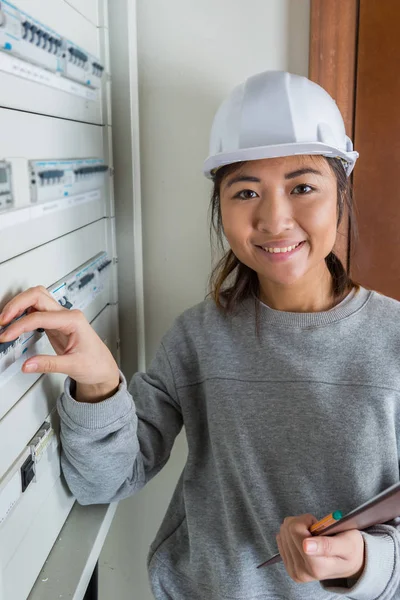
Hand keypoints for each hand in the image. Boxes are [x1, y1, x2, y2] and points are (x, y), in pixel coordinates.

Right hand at [0, 286, 119, 401]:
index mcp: (74, 320)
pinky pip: (37, 310)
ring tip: (5, 319)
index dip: (20, 325)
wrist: (103, 367)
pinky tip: (15, 322)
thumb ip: (49, 364)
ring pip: (37, 298)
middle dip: (17, 304)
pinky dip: (23, 312)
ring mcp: (61, 318)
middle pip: (37, 296)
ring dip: (19, 305)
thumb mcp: (73, 366)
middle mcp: (67, 315)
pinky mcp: (56, 324)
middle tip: (3, 320)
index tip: (6, 335)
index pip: (40, 317)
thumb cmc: (95, 363)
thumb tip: (28, 364)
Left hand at [277, 514, 364, 582]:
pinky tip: (304, 539)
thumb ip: (327, 545)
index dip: (307, 520)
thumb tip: (306, 546)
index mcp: (317, 567)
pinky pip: (281, 539)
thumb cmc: (351, 550)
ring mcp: (294, 571)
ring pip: (283, 532)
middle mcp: (302, 572)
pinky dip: (293, 534)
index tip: (318, 525)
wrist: (350, 564)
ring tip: (313, 536)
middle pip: (287, 529)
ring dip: (297, 528)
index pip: (295, 530)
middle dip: (302, 523)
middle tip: (317, 531)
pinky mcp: (289, 567)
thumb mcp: (347, 544)